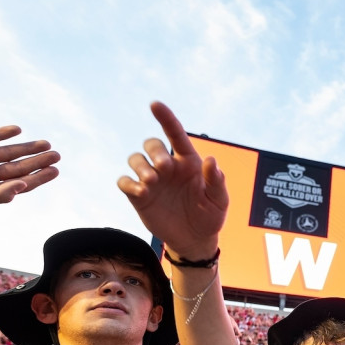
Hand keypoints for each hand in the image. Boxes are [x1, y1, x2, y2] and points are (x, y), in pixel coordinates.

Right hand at [0, 126, 58, 206]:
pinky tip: (17, 130)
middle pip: (17, 168)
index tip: (55, 170)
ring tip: (46, 144)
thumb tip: (22, 188)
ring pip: (6, 153)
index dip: (38, 177)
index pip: (20, 183)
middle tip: (57, 154)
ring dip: (26, 148)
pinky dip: (2, 134)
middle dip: (37, 161)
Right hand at [118, 102, 228, 259]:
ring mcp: (152, 181)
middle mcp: (167, 167)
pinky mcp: (139, 197)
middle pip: (151, 145)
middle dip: (154, 151)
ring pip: (135, 159)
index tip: (155, 105)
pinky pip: (125, 182)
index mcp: (188, 162)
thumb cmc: (210, 216)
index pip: (175, 134)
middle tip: (164, 167)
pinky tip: (141, 192)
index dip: (166, 118)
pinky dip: (129, 183)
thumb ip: (216, 181)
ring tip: (151, 181)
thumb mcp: (219, 200)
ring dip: (140, 166)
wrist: (196, 240)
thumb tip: (210, 160)